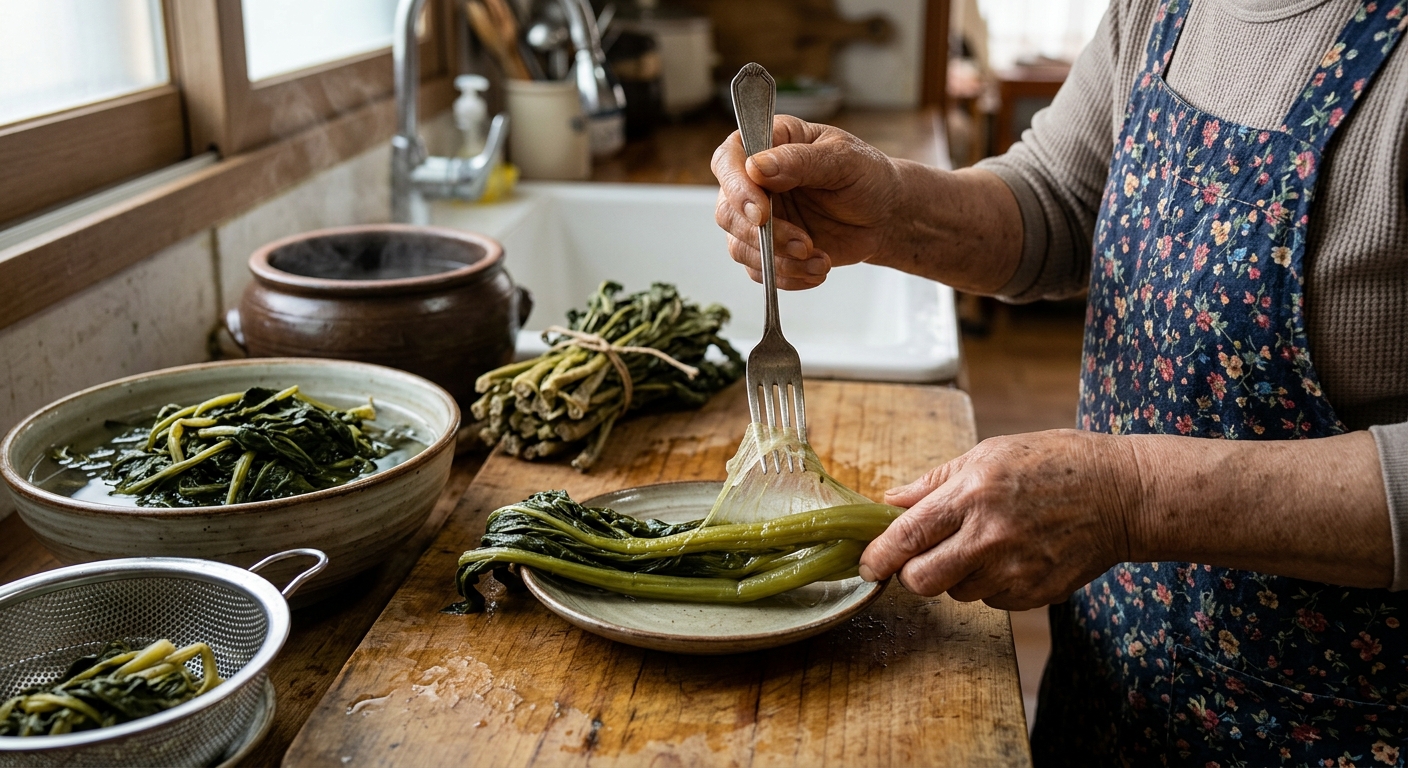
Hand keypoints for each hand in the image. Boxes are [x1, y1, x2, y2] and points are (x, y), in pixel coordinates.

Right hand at [711, 116, 903, 289]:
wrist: (885, 216)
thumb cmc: (866, 177)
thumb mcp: (843, 160)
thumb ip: (801, 161)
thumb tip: (757, 167)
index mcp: (769, 145)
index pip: (729, 160)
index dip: (736, 188)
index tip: (762, 213)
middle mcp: (755, 182)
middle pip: (727, 212)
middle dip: (762, 235)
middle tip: (803, 243)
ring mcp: (760, 218)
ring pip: (739, 246)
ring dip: (778, 260)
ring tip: (818, 258)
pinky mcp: (769, 249)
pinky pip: (759, 271)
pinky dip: (787, 276)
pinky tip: (816, 269)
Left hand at [857, 429, 1139, 610]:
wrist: (1121, 494)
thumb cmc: (1053, 464)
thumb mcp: (988, 454)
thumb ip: (933, 483)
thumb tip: (888, 502)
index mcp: (972, 494)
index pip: (907, 537)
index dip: (878, 556)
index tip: (866, 565)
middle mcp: (989, 536)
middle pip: (921, 580)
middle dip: (912, 574)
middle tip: (922, 558)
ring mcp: (1014, 570)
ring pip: (956, 592)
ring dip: (957, 575)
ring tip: (987, 542)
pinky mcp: (1034, 594)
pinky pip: (990, 600)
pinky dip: (991, 583)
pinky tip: (1013, 555)